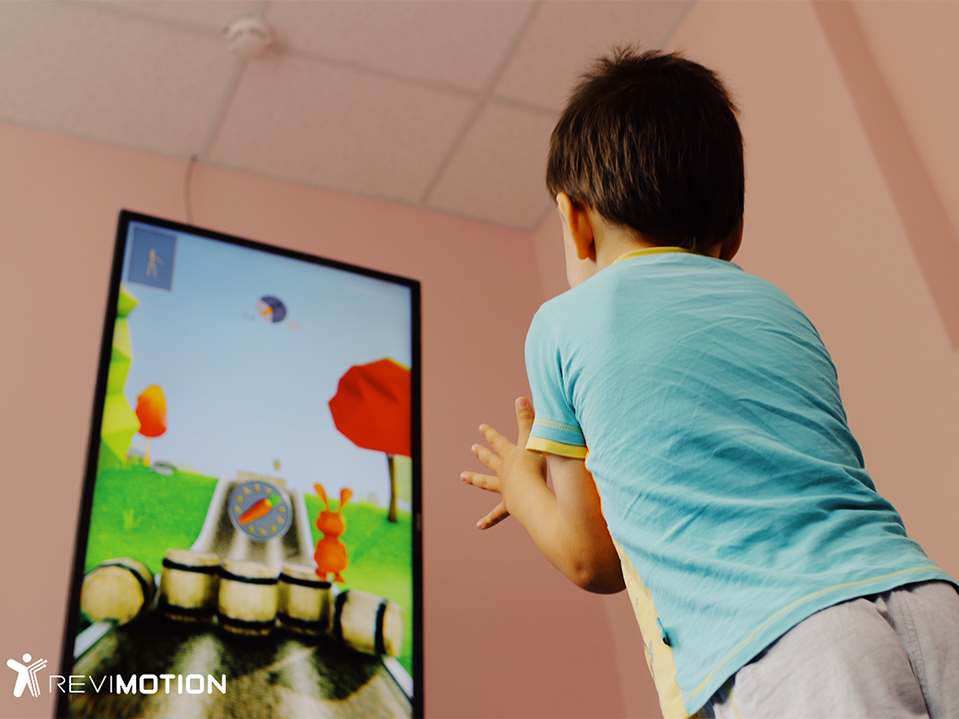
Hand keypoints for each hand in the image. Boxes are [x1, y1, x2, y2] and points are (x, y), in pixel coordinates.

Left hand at [461, 397, 546, 528]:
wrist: (530, 494)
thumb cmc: (535, 466)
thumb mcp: (534, 439)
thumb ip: (528, 419)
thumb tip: (520, 398)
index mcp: (511, 456)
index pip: (499, 441)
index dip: (491, 434)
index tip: (481, 427)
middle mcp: (505, 471)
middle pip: (490, 460)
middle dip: (482, 453)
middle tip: (472, 448)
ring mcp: (505, 489)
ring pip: (487, 483)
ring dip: (475, 479)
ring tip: (463, 476)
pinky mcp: (509, 505)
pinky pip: (497, 513)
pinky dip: (489, 519)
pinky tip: (479, 526)